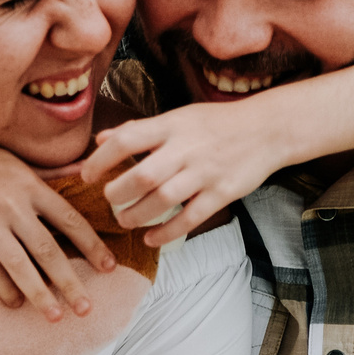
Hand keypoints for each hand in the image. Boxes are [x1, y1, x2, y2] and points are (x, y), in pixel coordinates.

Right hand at [0, 137, 117, 321]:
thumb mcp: (18, 160)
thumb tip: (87, 169)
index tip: (109, 268)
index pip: (70, 220)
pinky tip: (14, 303)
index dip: (92, 246)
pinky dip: (1, 287)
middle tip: (86, 308)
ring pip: (19, 264)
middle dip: (69, 281)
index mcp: (30, 186)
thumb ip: (52, 173)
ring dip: (38, 293)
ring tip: (55, 316)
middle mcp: (13, 205)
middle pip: (48, 250)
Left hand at [78, 101, 291, 248]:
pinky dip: (166, 232)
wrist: (267, 129)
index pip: (127, 139)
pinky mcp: (222, 193)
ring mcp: (205, 173)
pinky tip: (150, 237)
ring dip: (137, 215)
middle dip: (118, 193)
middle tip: (109, 199)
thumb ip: (139, 129)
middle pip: (143, 175)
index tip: (87, 174)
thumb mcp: (177, 117)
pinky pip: (189, 218)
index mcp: (171, 126)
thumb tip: (102, 138)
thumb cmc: (216, 123)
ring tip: (125, 220)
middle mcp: (186, 148)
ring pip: (163, 200)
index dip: (101, 159)